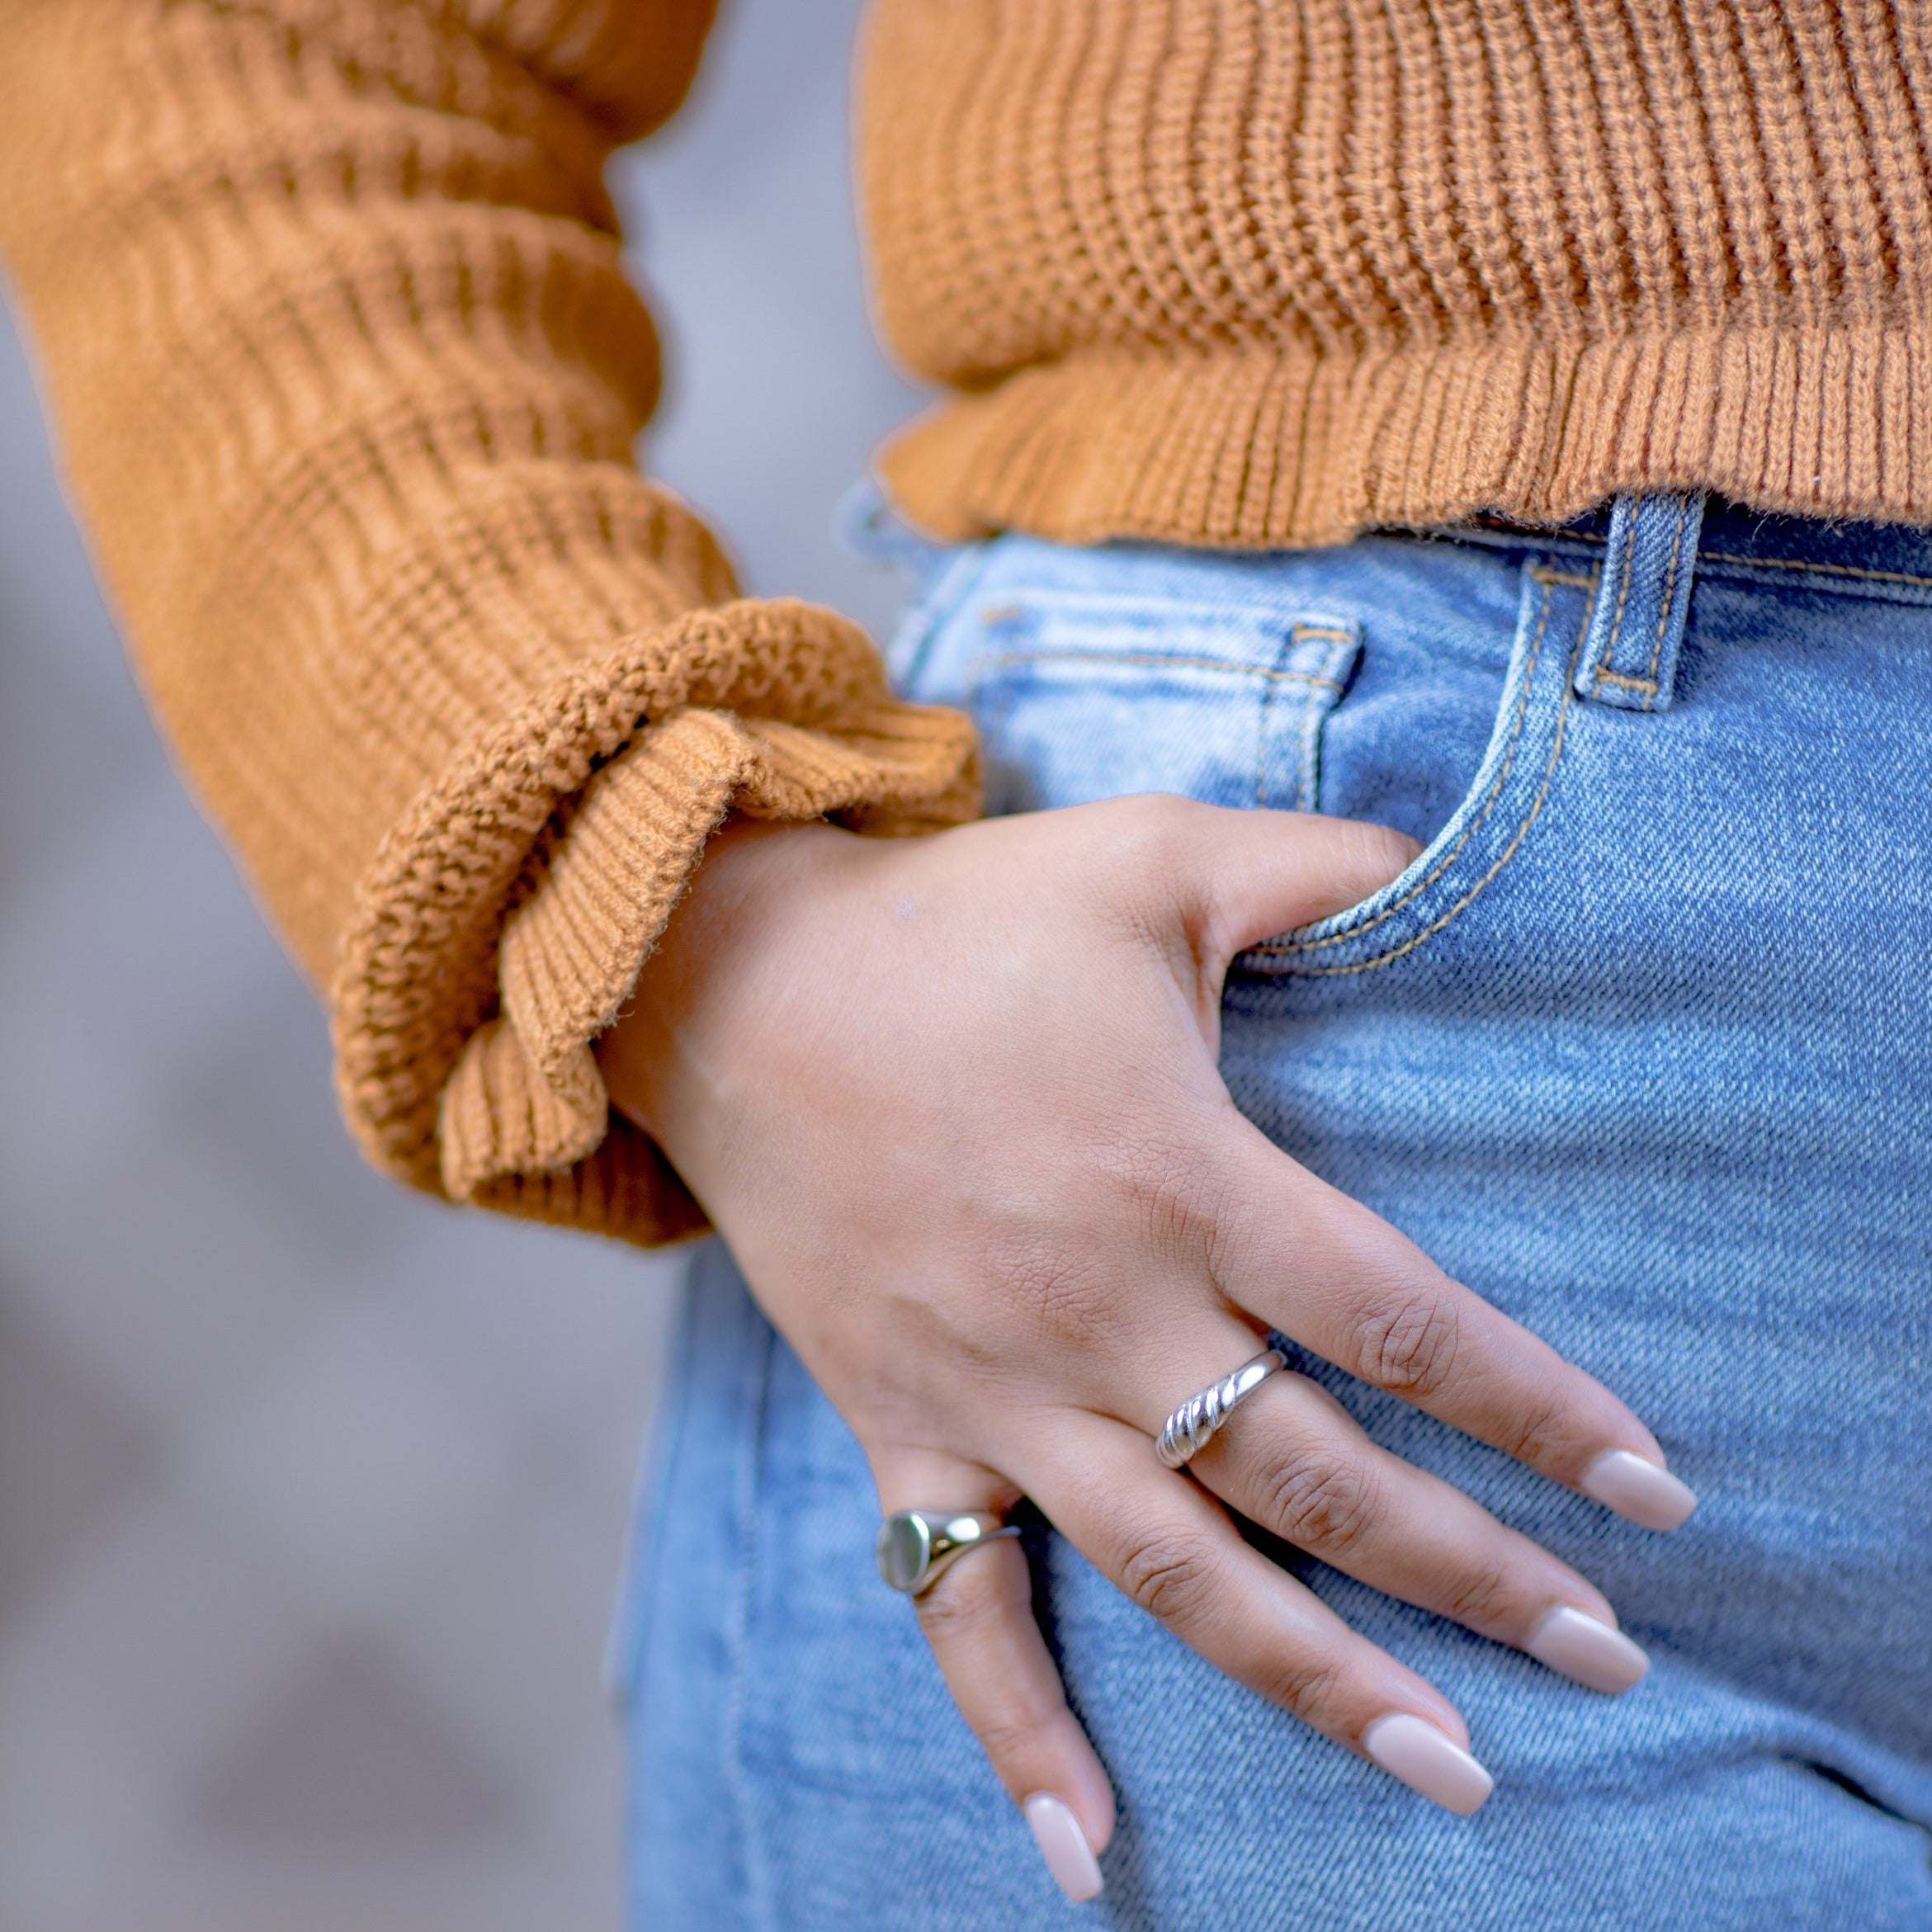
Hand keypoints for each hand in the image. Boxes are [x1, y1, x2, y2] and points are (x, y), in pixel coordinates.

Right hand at [598, 797, 1691, 1890]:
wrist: (734, 982)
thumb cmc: (958, 918)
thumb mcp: (1147, 857)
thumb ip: (1310, 867)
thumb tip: (1434, 855)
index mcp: (1176, 1174)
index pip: (1394, 1319)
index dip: (1534, 1407)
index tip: (1647, 1490)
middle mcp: (1097, 1308)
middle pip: (1313, 1474)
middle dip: (1475, 1571)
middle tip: (1605, 1657)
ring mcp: (995, 1387)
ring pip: (1177, 1571)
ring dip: (1317, 1680)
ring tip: (1454, 1774)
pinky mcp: (902, 1427)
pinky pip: (958, 1608)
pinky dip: (1020, 1732)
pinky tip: (1087, 1854)